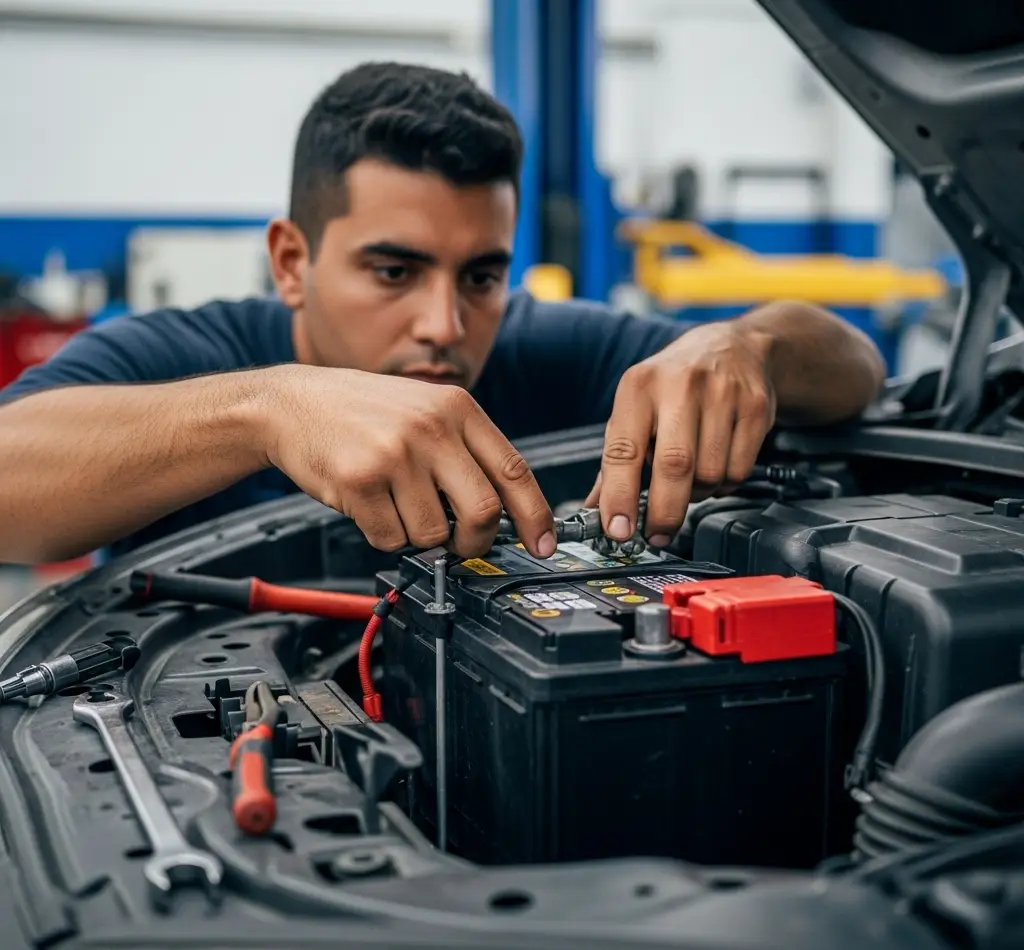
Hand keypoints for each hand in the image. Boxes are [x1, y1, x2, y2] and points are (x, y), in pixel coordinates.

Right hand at [261, 365, 555, 558]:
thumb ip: (464, 451)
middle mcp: (431, 427)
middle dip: (475, 541)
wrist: (291, 403)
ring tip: (395, 503)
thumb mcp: (425, 409)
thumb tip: (501, 513)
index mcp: (457, 408)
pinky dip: (384, 534)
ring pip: (434, 533)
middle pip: (482, 512)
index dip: (534, 515)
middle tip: (461, 543)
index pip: (513, 470)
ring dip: (418, 535)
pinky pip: (391, 538)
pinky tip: (369, 504)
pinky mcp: (361, 481)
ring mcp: (396, 454)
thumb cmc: (362, 412)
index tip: (541, 545)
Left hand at [590, 321, 776, 545]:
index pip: (624, 450)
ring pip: (709, 474)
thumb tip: (596, 508)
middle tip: (656, 535)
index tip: (618, 529)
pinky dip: (724, 484)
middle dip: (664, 512)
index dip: (619, 495)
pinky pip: (738, 470)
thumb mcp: (636, 407)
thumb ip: (616, 459)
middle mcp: (680, 385)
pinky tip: (715, 466)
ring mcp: (723, 394)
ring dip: (697, 494)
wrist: (735, 346)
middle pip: (674, 466)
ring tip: (689, 480)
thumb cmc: (675, 383)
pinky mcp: (756, 407)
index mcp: (639, 386)